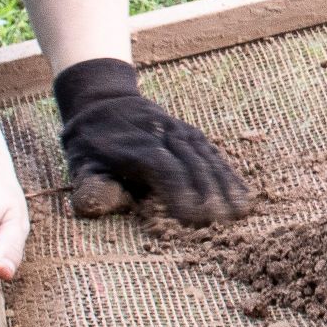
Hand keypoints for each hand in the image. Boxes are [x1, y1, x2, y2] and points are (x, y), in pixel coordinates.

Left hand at [53, 57, 254, 225]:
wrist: (104, 103)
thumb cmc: (92, 146)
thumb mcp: (81, 165)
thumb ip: (91, 187)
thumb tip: (92, 208)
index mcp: (135, 147)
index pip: (164, 168)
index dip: (180, 192)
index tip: (193, 218)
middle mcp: (163, 136)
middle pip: (192, 164)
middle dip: (210, 194)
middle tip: (224, 222)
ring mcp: (182, 133)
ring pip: (208, 159)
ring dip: (226, 185)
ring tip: (241, 212)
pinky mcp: (194, 135)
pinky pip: (215, 155)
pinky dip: (230, 175)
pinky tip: (244, 196)